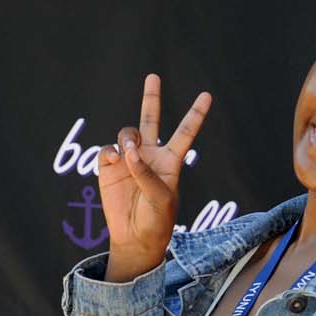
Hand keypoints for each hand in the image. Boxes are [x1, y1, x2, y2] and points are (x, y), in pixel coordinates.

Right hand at [99, 73, 210, 280]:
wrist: (134, 238)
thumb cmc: (155, 221)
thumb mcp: (160, 199)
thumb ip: (147, 174)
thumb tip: (128, 153)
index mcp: (170, 162)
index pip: (185, 133)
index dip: (195, 114)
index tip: (207, 95)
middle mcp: (149, 155)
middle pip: (151, 120)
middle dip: (151, 97)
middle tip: (153, 76)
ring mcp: (128, 160)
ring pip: (127, 133)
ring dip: (128, 137)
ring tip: (128, 153)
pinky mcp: (109, 168)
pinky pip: (107, 150)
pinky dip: (110, 153)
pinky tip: (116, 161)